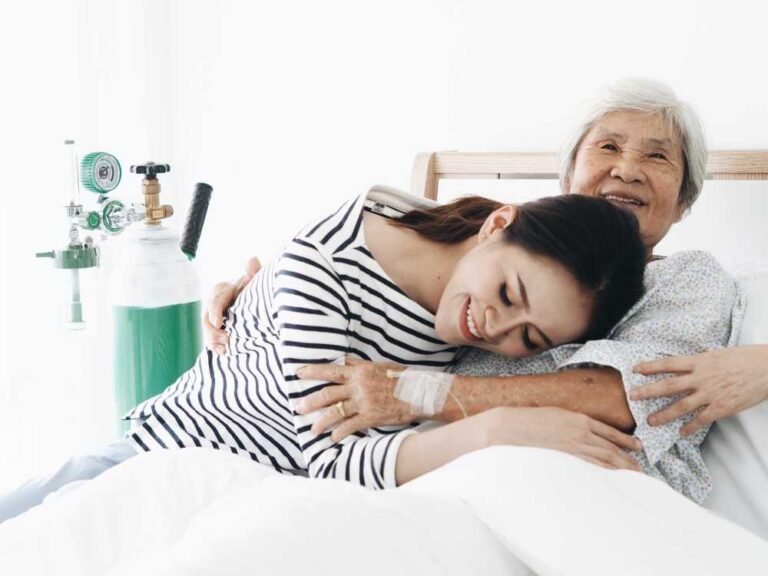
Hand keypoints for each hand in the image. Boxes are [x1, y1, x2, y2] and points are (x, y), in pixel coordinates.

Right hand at [203, 257, 261, 353]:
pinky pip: (210, 337)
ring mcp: (212, 315)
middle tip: (225, 340)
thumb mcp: (254, 281)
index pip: (215, 300)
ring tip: (223, 349)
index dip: (215, 312)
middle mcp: (213, 302)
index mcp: (222, 289)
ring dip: (213, 340)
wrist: (253, 300)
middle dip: (213, 330)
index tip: (219, 323)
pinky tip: (222, 352)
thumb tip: (253, 259)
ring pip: (207, 328)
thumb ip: (253, 273)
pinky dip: (215, 345)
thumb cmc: (254, 289)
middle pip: (207, 317)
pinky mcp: (214, 327)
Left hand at [295, 357, 416, 441]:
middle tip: (297, 407)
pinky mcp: (371, 417)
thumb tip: (345, 360)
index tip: (298, 373)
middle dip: (310, 401)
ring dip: (321, 422)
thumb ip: (360, 365)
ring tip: (313, 429)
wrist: (419, 393)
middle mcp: (358, 386)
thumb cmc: (400, 378)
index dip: (313, 371)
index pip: (331, 370)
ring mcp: (364, 402)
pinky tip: (333, 439)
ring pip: (335, 412)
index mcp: (359, 371)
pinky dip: (340, 434)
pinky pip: (350, 427)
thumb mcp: (379, 365)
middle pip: (328, 394)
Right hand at [480, 406, 643, 471]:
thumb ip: (572, 423)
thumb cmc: (529, 419)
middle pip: (611, 449)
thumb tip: (584, 433)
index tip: (638, 447)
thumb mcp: (555, 414)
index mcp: (579, 419)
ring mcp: (574, 446)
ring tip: (634, 477)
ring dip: (622, 469)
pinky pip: (591, 467)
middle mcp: (581, 432)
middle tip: (641, 470)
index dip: (626, 441)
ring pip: (605, 459)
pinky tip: (613, 478)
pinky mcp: (566, 457)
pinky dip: (605, 473)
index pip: (609, 432)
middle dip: (628, 460)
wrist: (511, 427)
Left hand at [631, 345, 767, 435]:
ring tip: (650, 422)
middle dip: (648, 391)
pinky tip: (681, 433)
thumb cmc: (744, 359)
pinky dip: (690, 428)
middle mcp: (701, 377)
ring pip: (681, 406)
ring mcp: (711, 393)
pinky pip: (701, 419)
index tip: (634, 369)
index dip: (650, 366)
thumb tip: (685, 367)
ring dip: (663, 415)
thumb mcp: (717, 355)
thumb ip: (699, 362)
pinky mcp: (722, 407)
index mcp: (699, 361)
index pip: (668, 363)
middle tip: (632, 396)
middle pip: (668, 385)